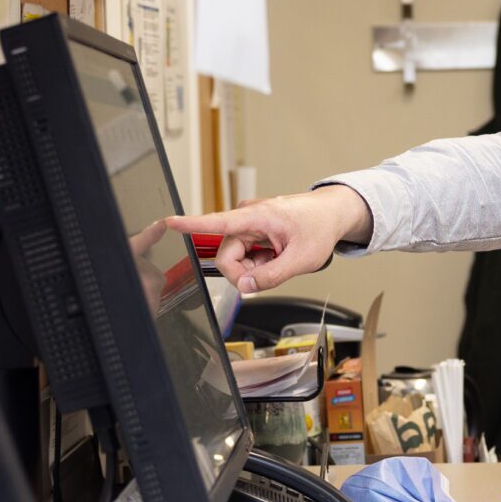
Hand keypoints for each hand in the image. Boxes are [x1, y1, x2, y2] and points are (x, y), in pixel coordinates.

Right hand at [164, 187, 371, 293]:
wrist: (332, 213)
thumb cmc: (319, 228)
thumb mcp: (301, 259)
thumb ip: (270, 277)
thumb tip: (243, 288)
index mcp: (257, 216)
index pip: (217, 222)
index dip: (191, 225)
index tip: (168, 222)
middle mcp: (247, 216)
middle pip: (225, 255)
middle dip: (243, 272)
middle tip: (270, 272)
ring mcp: (247, 223)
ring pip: (234, 258)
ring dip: (253, 267)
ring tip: (277, 259)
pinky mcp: (250, 229)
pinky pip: (243, 254)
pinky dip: (257, 261)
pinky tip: (273, 255)